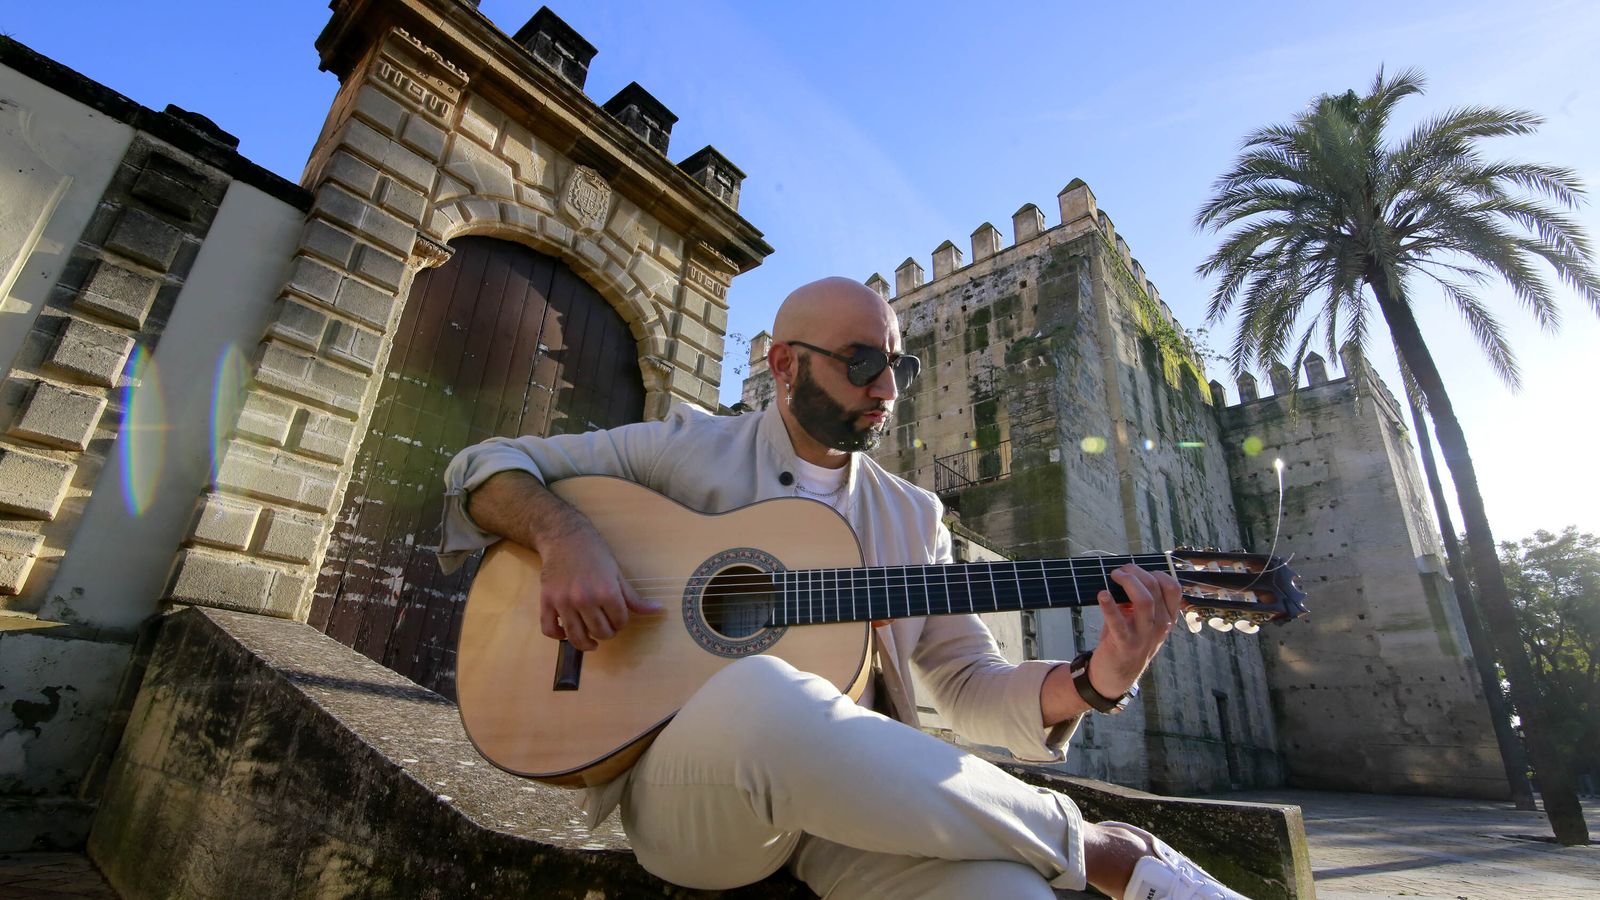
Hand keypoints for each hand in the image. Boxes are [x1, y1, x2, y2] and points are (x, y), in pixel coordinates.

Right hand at [536, 518, 659, 651]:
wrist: (564, 537)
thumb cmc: (594, 552)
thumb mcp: (617, 573)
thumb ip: (633, 597)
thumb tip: (657, 609)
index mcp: (606, 591)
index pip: (620, 621)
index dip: (621, 622)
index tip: (618, 617)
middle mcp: (585, 599)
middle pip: (600, 631)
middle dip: (607, 632)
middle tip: (606, 626)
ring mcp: (564, 602)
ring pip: (576, 636)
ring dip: (586, 643)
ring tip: (591, 640)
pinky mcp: (546, 601)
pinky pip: (549, 629)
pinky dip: (558, 636)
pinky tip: (566, 634)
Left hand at [1088, 564, 1182, 699]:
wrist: (1116, 674)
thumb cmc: (1127, 640)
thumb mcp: (1141, 621)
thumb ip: (1139, 600)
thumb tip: (1127, 574)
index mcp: (1167, 618)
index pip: (1173, 588)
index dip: (1156, 573)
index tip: (1138, 571)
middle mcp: (1160, 625)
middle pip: (1156, 588)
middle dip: (1136, 572)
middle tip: (1120, 571)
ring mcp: (1144, 635)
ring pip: (1145, 601)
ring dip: (1128, 582)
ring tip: (1114, 575)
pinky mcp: (1125, 643)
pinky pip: (1118, 622)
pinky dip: (1109, 606)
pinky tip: (1102, 594)